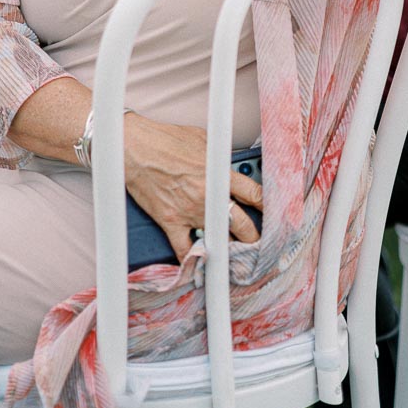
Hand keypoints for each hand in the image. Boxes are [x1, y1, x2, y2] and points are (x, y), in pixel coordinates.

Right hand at [123, 114, 262, 260]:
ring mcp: (190, 212)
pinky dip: (193, 261)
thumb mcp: (200, 139)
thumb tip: (226, 164)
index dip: (268, 206)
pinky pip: (185, 250)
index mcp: (219, 173)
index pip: (254, 194)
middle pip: (243, 225)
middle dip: (255, 237)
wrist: (133, 147)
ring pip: (219, 241)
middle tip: (259, 243)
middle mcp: (208, 196)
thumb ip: (217, 157)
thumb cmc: (164, 139)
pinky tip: (202, 268)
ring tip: (239, 260)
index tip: (273, 214)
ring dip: (230, 251)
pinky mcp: (171, 222)